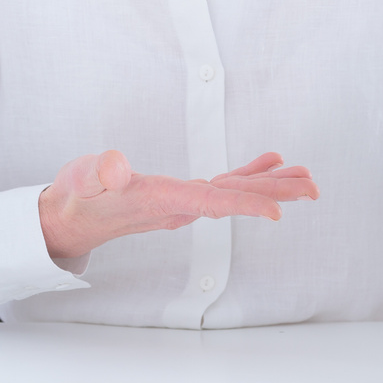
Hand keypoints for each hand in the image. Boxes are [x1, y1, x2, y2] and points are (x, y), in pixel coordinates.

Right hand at [38, 150, 318, 259]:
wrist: (69, 219)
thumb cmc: (75, 197)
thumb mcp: (80, 179)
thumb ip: (98, 173)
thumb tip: (116, 168)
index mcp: (161, 201)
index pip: (210, 202)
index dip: (245, 204)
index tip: (278, 212)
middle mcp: (179, 206)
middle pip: (234, 199)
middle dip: (275, 193)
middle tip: (314, 187)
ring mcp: (183, 202)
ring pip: (235, 192)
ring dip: (271, 184)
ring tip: (305, 175)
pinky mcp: (181, 195)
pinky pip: (222, 185)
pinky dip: (247, 173)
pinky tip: (269, 163)